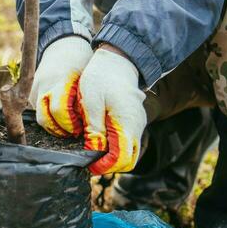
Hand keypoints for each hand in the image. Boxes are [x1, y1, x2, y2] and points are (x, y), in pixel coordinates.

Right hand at [30, 36, 92, 136]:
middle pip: (44, 119)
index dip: (69, 124)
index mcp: (61, 80)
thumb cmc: (80, 60)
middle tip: (72, 132)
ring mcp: (33, 87)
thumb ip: (83, 100)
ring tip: (67, 124)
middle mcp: (44, 84)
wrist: (61, 43)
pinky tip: (60, 114)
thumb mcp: (86, 78)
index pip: (59, 111)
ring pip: (39, 116)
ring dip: (52, 124)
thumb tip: (87, 125)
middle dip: (58, 130)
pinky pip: (36, 109)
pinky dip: (48, 115)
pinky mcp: (29, 90)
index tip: (79, 128)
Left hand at [77, 47, 146, 174]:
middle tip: (90, 160)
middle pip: (128, 162)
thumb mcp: (91, 102)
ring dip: (113, 158)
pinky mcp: (134, 122)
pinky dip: (116, 148)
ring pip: (130, 154)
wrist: (118, 61)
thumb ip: (94, 128)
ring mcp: (138, 125)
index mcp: (127, 124)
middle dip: (109, 166)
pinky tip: (100, 139)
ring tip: (93, 149)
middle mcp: (137, 128)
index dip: (104, 166)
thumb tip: (94, 151)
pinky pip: (128, 143)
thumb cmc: (102, 78)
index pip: (121, 159)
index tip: (88, 164)